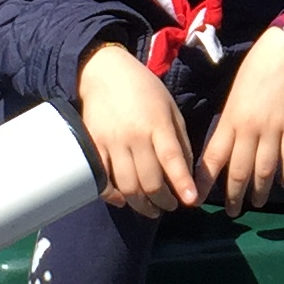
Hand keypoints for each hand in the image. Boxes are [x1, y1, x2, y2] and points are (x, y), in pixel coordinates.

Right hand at [79, 40, 202, 211]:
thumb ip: (180, 140)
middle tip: (171, 206)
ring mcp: (111, 143)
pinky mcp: (93, 146)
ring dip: (141, 205)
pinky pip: (102, 179)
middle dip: (163, 201)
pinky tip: (124, 201)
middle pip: (149, 181)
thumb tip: (186, 172)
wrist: (104, 73)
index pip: (172, 159)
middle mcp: (134, 136)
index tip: (191, 201)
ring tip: (151, 210)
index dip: (182, 183)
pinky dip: (113, 196)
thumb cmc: (144, 90)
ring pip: (127, 186)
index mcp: (157, 124)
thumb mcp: (170, 109)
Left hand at [200, 29, 283, 210]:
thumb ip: (228, 125)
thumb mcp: (233, 98)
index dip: (204, 181)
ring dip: (261, 190)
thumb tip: (222, 152)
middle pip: (239, 170)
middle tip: (233, 213)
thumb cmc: (254, 73)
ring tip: (259, 203)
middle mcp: (248, 129)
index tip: (197, 199)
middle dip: (234, 195)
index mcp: (229, 120)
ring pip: (265, 169)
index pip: (213, 157)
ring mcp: (272, 129)